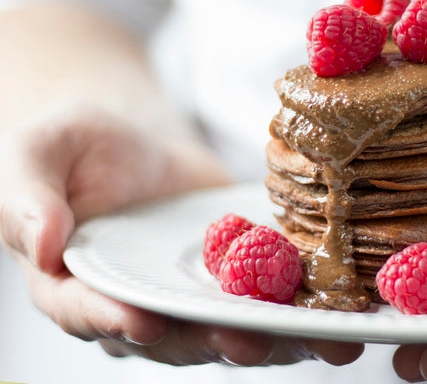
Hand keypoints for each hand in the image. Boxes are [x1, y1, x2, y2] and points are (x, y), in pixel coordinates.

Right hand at [0, 104, 363, 365]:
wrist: (137, 142)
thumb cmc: (80, 147)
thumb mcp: (43, 154)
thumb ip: (31, 199)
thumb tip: (44, 243)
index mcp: (77, 286)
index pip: (89, 311)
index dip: (114, 320)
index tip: (145, 322)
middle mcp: (138, 306)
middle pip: (174, 336)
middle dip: (212, 341)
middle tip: (247, 339)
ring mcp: (192, 298)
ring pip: (230, 329)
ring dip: (274, 338)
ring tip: (317, 339)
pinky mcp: (237, 279)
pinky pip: (266, 299)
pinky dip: (302, 307)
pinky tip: (338, 307)